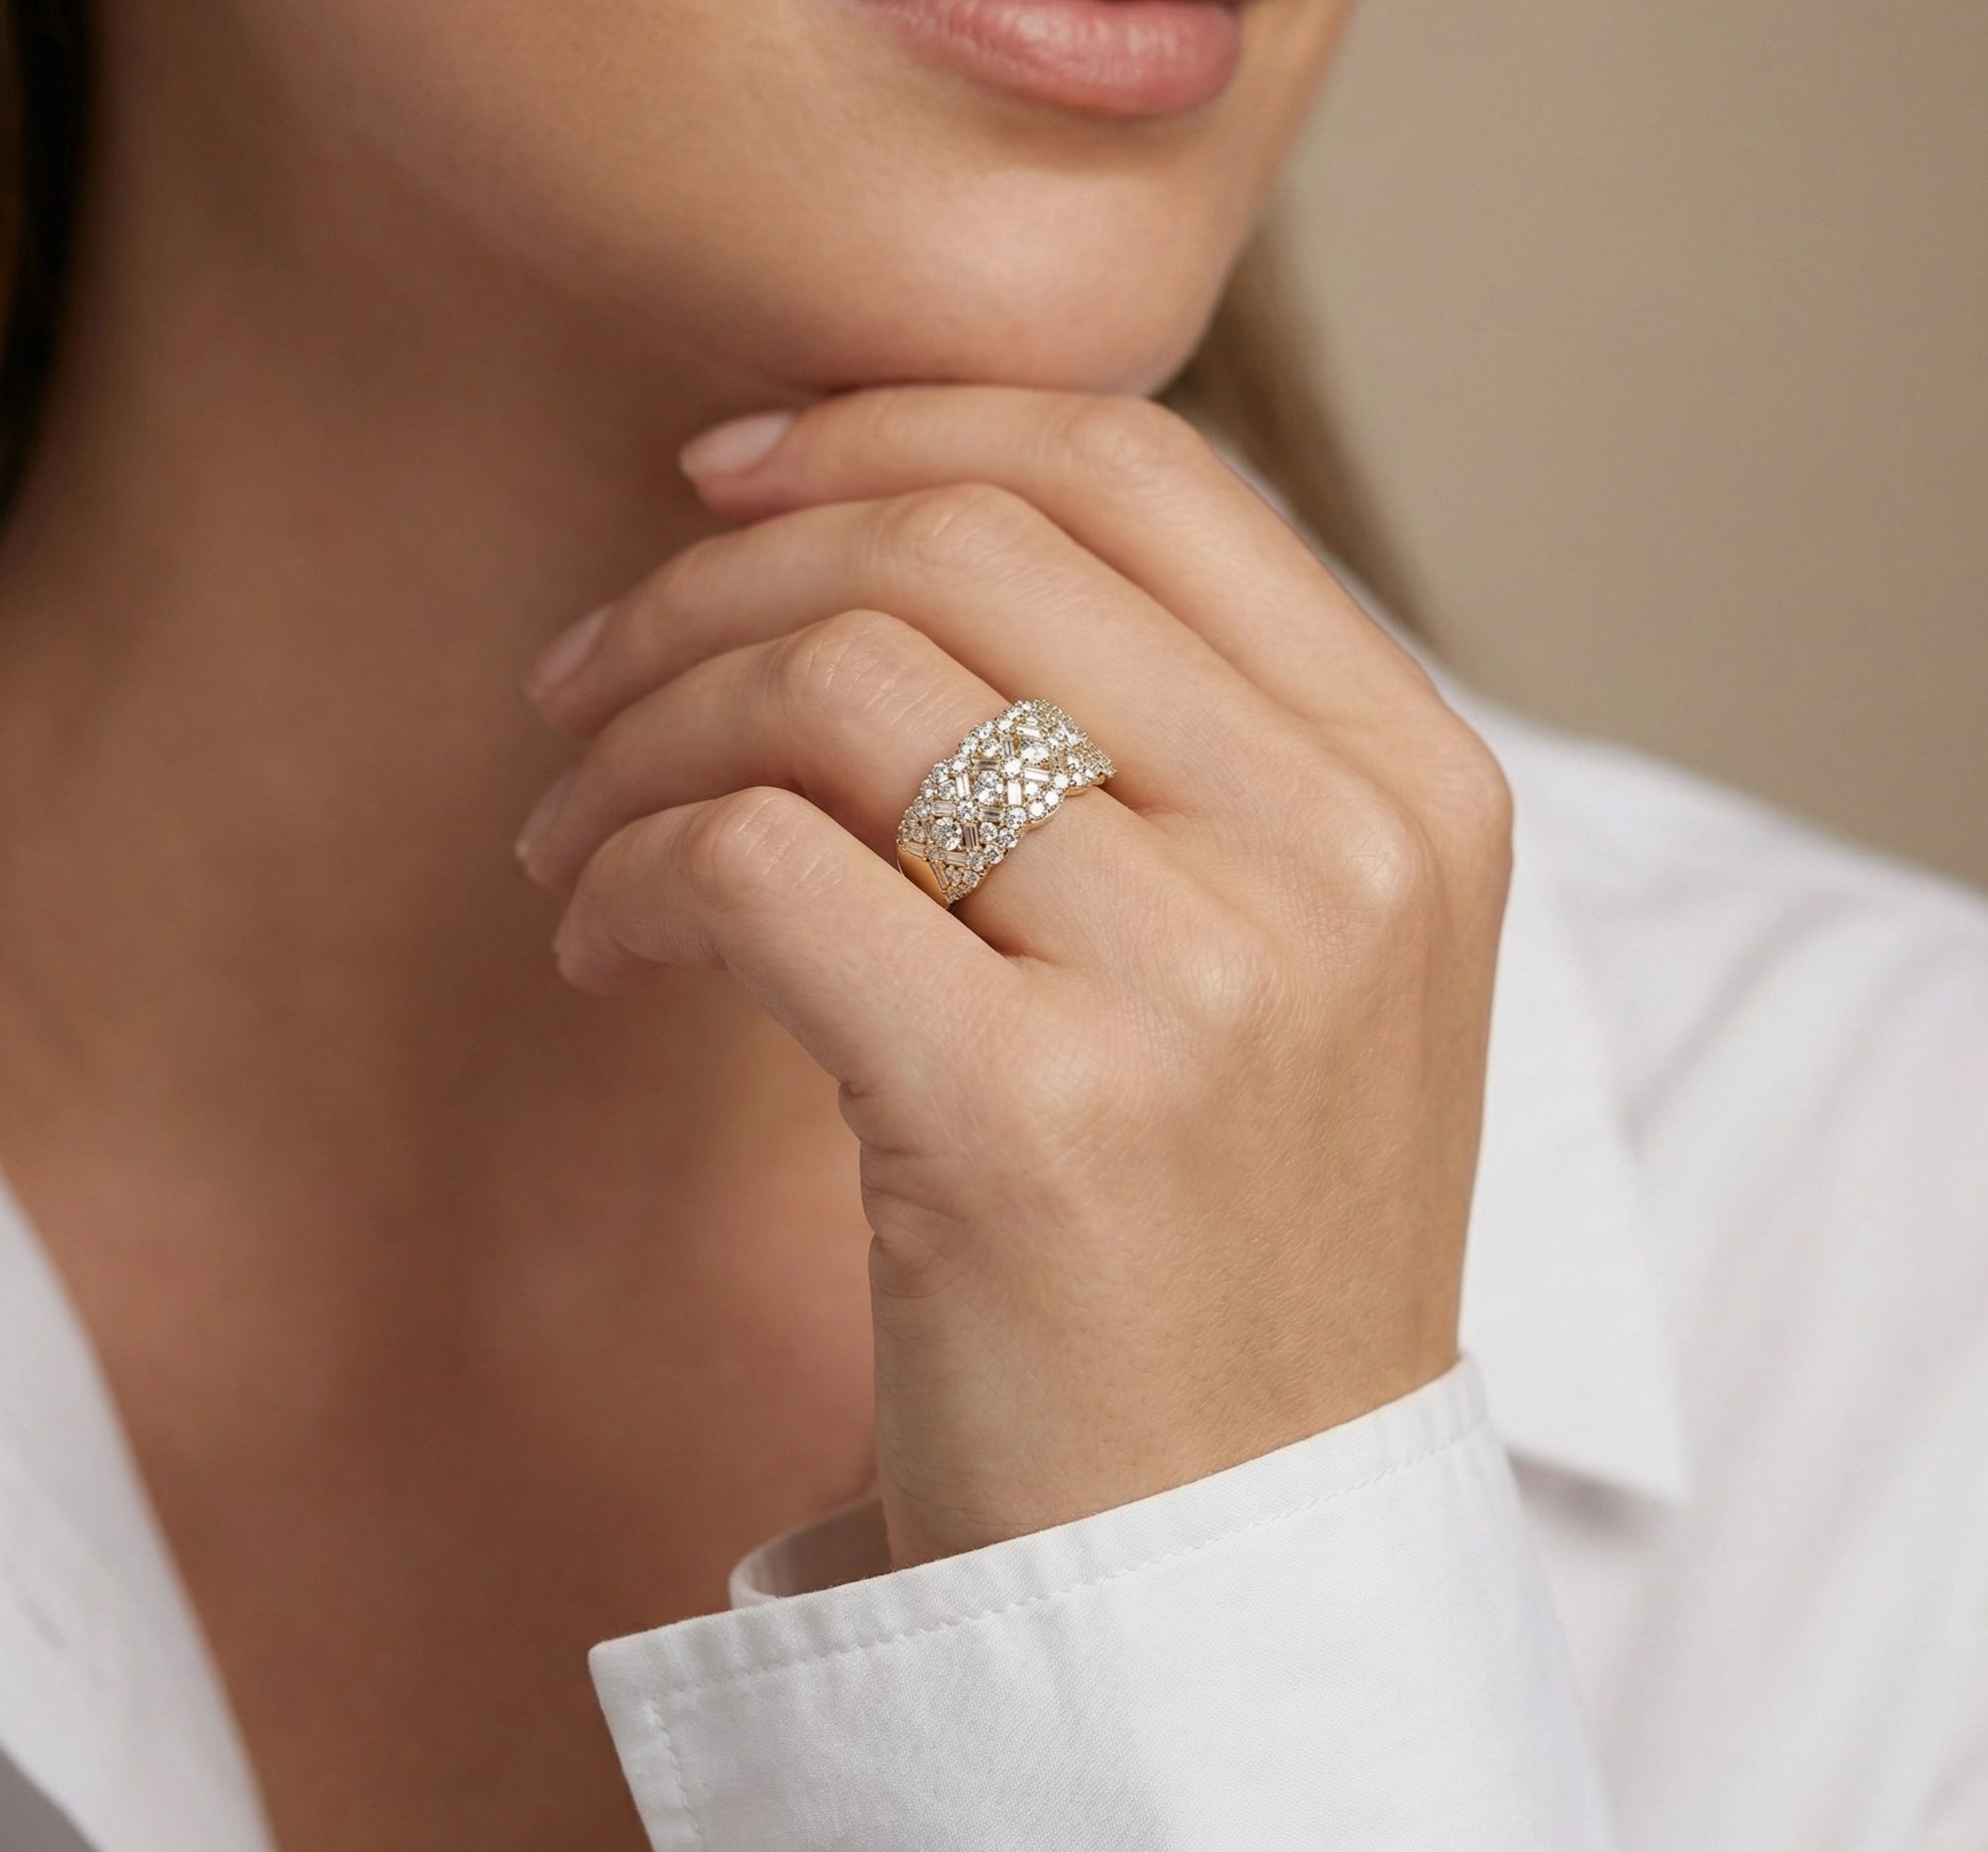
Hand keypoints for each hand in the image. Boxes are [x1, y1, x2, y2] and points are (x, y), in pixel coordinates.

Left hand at [515, 388, 1511, 1569]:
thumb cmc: (1219, 1248)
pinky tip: (603, 932)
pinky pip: (756, 859)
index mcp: (1414, 781)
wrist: (1229, 1564)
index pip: (1134, 466)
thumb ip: (1157, 735)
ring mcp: (1210, 981)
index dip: (896, 422)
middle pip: (961, 543)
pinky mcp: (1040, 1117)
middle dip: (718, 569)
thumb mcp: (1279, 956)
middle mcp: (1341, 850)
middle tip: (590, 665)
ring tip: (573, 820)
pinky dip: (627, 865)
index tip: (726, 480)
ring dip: (643, 721)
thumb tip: (877, 524)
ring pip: (839, 676)